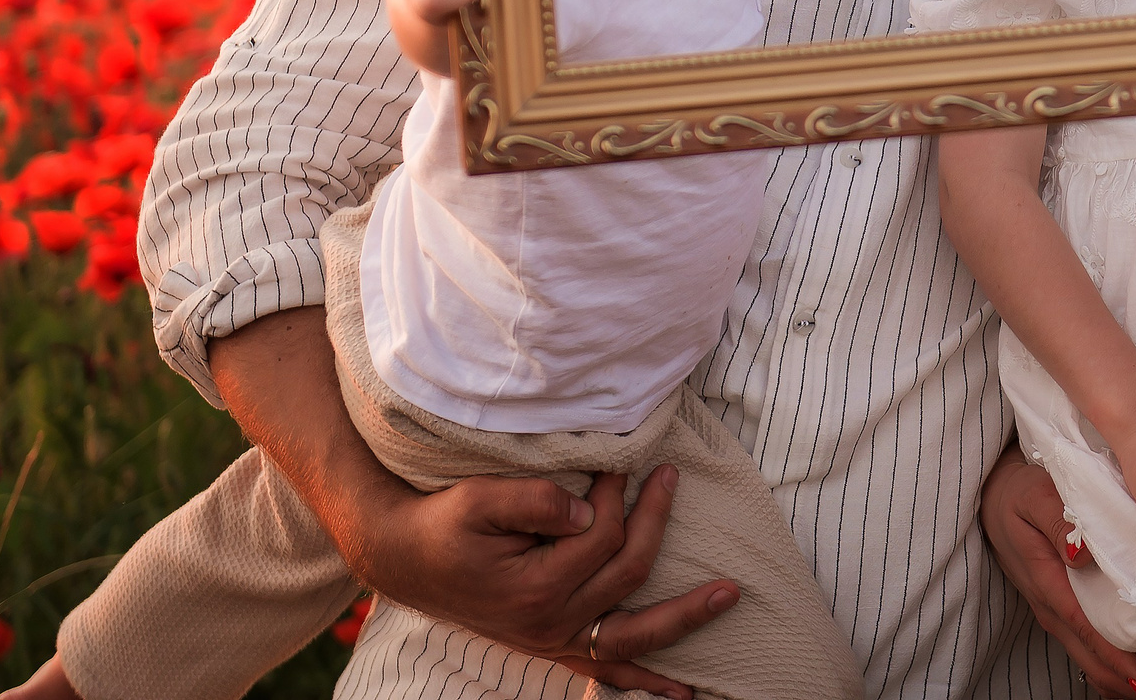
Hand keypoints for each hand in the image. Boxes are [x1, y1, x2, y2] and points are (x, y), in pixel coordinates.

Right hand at [210, 310, 732, 697]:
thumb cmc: (444, 523)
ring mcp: (555, 641)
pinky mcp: (555, 646)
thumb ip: (535, 500)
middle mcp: (552, 623)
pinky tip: (684, 693)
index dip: (615, 491)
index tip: (616, 460)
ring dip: (685, 617)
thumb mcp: (479, 499)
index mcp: (536, 587)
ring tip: (729, 594)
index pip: (602, 535)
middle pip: (628, 571)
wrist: (405, 558)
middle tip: (670, 476)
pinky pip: (610, 670)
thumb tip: (589, 506)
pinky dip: (648, 682)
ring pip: (635, 633)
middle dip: (655, 521)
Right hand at [978, 447, 1135, 699]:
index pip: (1086, 628)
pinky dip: (1106, 660)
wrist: (991, 498)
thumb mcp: (1036, 496)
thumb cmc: (1019, 495)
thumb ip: (1059, 522)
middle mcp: (1051, 605)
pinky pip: (1084, 641)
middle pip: (1088, 654)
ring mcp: (1054, 608)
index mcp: (1048, 582)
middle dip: (1121, 678)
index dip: (1115, 656)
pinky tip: (1128, 670)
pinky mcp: (1059, 605)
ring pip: (1086, 653)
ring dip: (1116, 675)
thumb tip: (1081, 554)